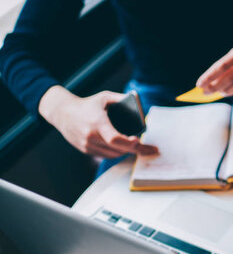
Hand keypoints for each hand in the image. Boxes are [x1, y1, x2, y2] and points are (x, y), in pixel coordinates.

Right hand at [39, 86, 157, 157]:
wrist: (62, 113)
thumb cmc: (86, 104)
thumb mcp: (104, 97)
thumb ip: (121, 99)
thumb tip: (137, 102)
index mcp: (97, 123)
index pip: (114, 139)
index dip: (129, 143)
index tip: (138, 140)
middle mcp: (91, 137)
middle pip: (117, 150)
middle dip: (135, 149)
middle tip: (149, 149)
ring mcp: (88, 145)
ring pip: (113, 155)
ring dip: (126, 152)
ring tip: (136, 146)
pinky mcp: (86, 150)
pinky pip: (105, 155)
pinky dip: (116, 153)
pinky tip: (123, 148)